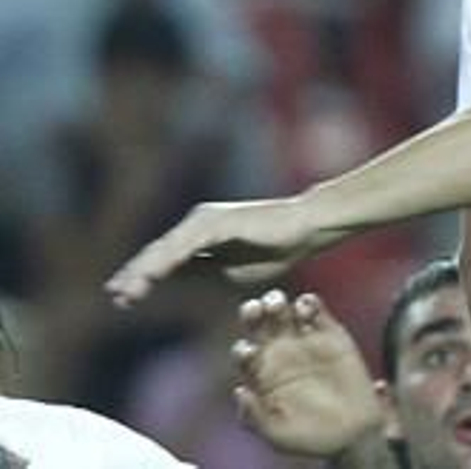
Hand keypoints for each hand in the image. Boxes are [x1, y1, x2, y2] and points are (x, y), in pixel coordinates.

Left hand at [105, 197, 333, 306]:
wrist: (305, 228)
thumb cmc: (277, 248)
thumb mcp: (232, 269)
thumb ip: (206, 271)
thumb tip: (182, 282)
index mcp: (200, 235)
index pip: (164, 258)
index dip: (142, 278)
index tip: (123, 299)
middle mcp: (197, 223)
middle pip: (158, 252)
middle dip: (135, 276)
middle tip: (115, 298)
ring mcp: (205, 221)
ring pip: (165, 250)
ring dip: (143, 273)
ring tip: (125, 293)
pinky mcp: (216, 223)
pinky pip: (184, 247)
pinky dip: (165, 263)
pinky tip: (151, 278)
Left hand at [232, 290, 387, 458]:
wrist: (353, 434)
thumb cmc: (311, 438)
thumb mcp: (277, 435)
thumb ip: (254, 417)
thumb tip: (239, 391)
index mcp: (262, 376)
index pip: (245, 354)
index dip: (242, 350)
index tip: (249, 352)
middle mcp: (280, 355)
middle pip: (260, 325)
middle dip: (253, 313)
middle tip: (255, 309)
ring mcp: (306, 343)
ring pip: (285, 313)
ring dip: (278, 303)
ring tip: (277, 305)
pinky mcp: (332, 336)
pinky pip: (317, 312)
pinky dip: (309, 304)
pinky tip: (305, 307)